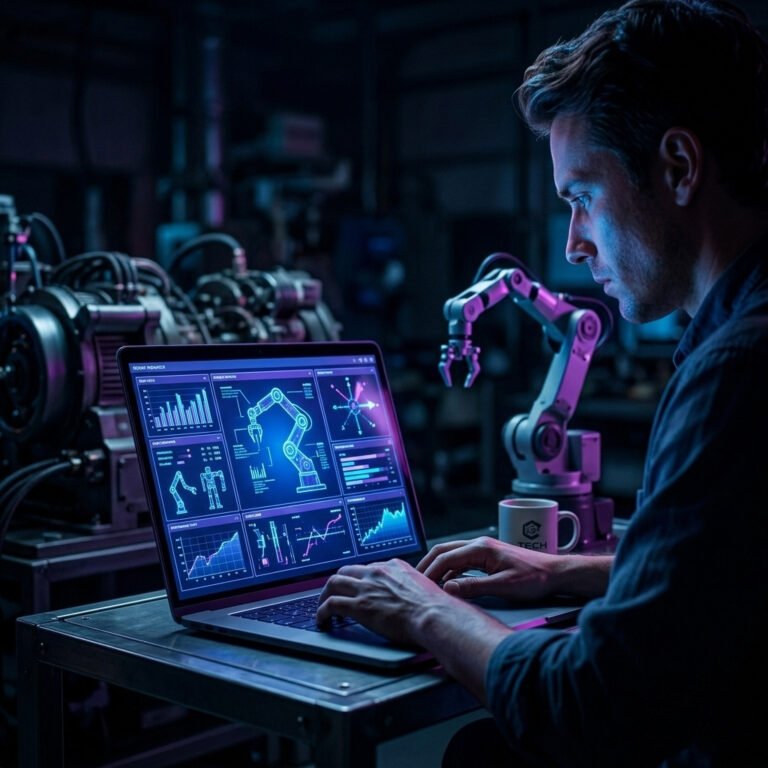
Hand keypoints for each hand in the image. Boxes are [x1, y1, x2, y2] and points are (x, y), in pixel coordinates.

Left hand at [316, 558, 458, 645]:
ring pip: (334, 583)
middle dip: (338, 582)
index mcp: (394, 566)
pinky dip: (322, 611)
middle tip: (335, 594)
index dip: (360, 579)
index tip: (358, 588)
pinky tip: (322, 619)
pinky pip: (331, 604)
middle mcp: (377, 573)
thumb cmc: (434, 607)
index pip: (369, 568)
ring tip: (323, 606)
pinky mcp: (358, 606)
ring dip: (324, 594)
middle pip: (347, 570)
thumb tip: (415, 596)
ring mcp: (366, 588)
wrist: (433, 615)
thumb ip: (412, 586)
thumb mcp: (423, 586)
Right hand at [417, 535, 566, 601]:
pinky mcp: (488, 558)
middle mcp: (479, 545)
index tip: (419, 586)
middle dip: (428, 566)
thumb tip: (448, 589)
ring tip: (429, 585)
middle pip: (444, 551)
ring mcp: (484, 550)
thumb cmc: (535, 579)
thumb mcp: (503, 587)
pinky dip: (451, 572)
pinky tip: (449, 585)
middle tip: (416, 582)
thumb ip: (474, 587)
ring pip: (452, 556)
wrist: (556, 573)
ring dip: (439, 569)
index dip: (430, 572)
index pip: (446, 558)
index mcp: (481, 548)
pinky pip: (462, 562)